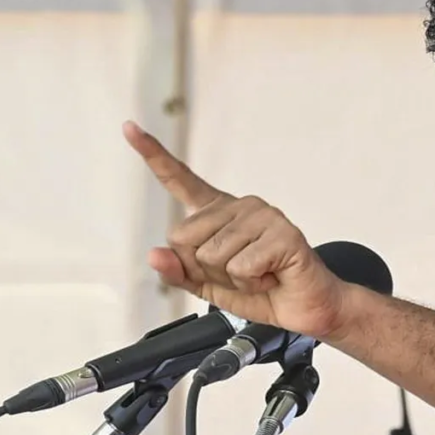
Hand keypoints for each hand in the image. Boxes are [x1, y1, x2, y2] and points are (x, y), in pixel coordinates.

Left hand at [123, 121, 350, 338]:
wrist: (305, 308)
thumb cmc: (262, 291)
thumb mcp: (209, 286)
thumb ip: (179, 272)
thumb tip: (155, 254)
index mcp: (219, 214)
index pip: (180, 180)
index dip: (153, 154)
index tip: (129, 127)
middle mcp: (240, 206)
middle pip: (183, 239)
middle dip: (204, 270)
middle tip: (240, 274)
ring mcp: (263, 215)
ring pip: (211, 256)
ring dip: (233, 279)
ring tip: (260, 275)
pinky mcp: (283, 232)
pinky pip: (241, 266)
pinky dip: (253, 283)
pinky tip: (272, 276)